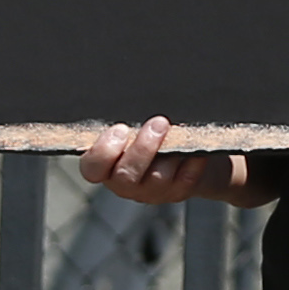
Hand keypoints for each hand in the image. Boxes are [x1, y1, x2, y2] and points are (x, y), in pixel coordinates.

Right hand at [78, 120, 240, 209]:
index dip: (104, 152)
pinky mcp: (174, 193)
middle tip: (158, 122)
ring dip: (169, 152)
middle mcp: (123, 184)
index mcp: (103, 166)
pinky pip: (184, 181)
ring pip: (157, 179)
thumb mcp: (127, 126)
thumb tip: (126, 95)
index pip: (92, 168)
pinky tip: (195, 149)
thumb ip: (123, 122)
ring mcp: (149, 192)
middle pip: (127, 175)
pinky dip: (191, 163)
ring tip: (175, 130)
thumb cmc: (140, 132)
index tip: (120, 129)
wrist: (172, 152)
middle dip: (143, 148)